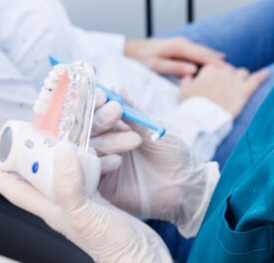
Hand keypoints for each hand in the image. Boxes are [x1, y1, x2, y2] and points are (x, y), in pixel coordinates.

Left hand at [0, 144, 171, 262]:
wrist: (142, 257)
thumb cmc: (112, 245)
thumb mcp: (86, 214)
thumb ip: (70, 186)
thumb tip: (61, 150)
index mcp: (51, 208)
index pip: (15, 189)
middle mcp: (63, 202)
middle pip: (37, 172)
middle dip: (29, 151)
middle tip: (24, 129)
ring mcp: (82, 199)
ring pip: (64, 166)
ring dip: (64, 146)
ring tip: (62, 129)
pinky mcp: (100, 196)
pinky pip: (89, 167)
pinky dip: (90, 152)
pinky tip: (97, 143)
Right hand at [89, 98, 219, 237]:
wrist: (185, 187)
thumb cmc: (173, 154)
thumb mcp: (153, 129)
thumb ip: (133, 112)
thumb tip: (116, 87)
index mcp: (114, 128)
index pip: (96, 112)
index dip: (96, 103)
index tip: (102, 96)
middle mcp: (104, 144)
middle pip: (88, 130)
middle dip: (99, 119)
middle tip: (115, 113)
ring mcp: (101, 165)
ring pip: (90, 150)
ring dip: (107, 142)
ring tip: (134, 140)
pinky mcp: (102, 187)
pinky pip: (91, 174)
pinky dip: (101, 165)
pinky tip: (117, 161)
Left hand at [124, 36, 225, 76]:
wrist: (128, 49)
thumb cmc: (140, 58)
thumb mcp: (155, 65)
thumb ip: (174, 67)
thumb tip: (193, 70)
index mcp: (179, 47)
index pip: (204, 57)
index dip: (218, 65)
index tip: (231, 74)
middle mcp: (182, 43)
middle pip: (207, 53)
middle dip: (222, 63)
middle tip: (237, 73)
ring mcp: (181, 45)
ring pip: (203, 53)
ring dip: (216, 60)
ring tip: (230, 70)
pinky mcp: (179, 48)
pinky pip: (197, 53)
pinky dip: (208, 58)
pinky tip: (214, 63)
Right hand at [178, 63, 268, 117]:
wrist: (201, 120)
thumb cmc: (191, 106)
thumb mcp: (183, 90)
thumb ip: (187, 79)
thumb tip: (189, 75)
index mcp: (209, 69)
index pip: (215, 67)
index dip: (215, 75)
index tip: (213, 82)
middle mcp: (223, 72)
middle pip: (229, 70)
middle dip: (227, 77)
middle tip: (224, 88)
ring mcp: (235, 81)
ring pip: (242, 73)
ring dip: (241, 77)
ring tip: (240, 84)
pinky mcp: (244, 92)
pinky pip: (256, 80)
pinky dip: (262, 76)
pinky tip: (267, 73)